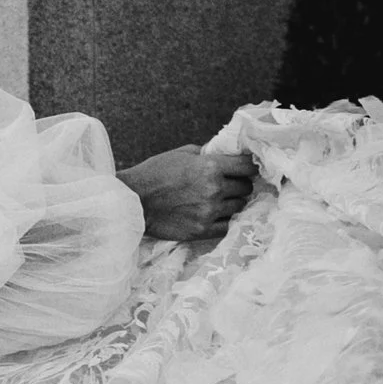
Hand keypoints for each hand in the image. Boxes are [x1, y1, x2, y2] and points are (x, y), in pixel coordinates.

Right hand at [124, 144, 254, 243]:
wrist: (133, 201)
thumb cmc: (155, 173)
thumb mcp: (182, 153)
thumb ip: (208, 155)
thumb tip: (228, 156)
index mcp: (210, 166)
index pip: (248, 166)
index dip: (249, 166)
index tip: (246, 168)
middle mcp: (214, 189)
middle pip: (246, 187)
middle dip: (240, 184)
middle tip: (229, 184)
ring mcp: (209, 211)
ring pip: (240, 206)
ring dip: (233, 202)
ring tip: (219, 200)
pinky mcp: (203, 230)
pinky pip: (228, 225)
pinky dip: (226, 219)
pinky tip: (216, 214)